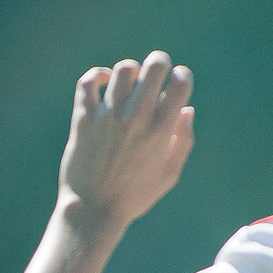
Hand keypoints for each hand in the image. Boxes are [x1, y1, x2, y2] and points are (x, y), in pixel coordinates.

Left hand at [58, 50, 194, 229]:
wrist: (93, 210)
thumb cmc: (134, 195)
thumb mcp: (170, 174)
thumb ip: (184, 140)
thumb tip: (187, 109)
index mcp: (161, 131)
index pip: (180, 83)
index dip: (183, 75)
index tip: (177, 83)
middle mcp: (136, 118)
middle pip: (154, 66)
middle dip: (160, 62)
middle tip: (157, 71)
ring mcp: (108, 117)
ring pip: (123, 69)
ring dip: (131, 70)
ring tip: (130, 82)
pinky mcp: (84, 120)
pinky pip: (88, 83)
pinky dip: (97, 76)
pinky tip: (104, 82)